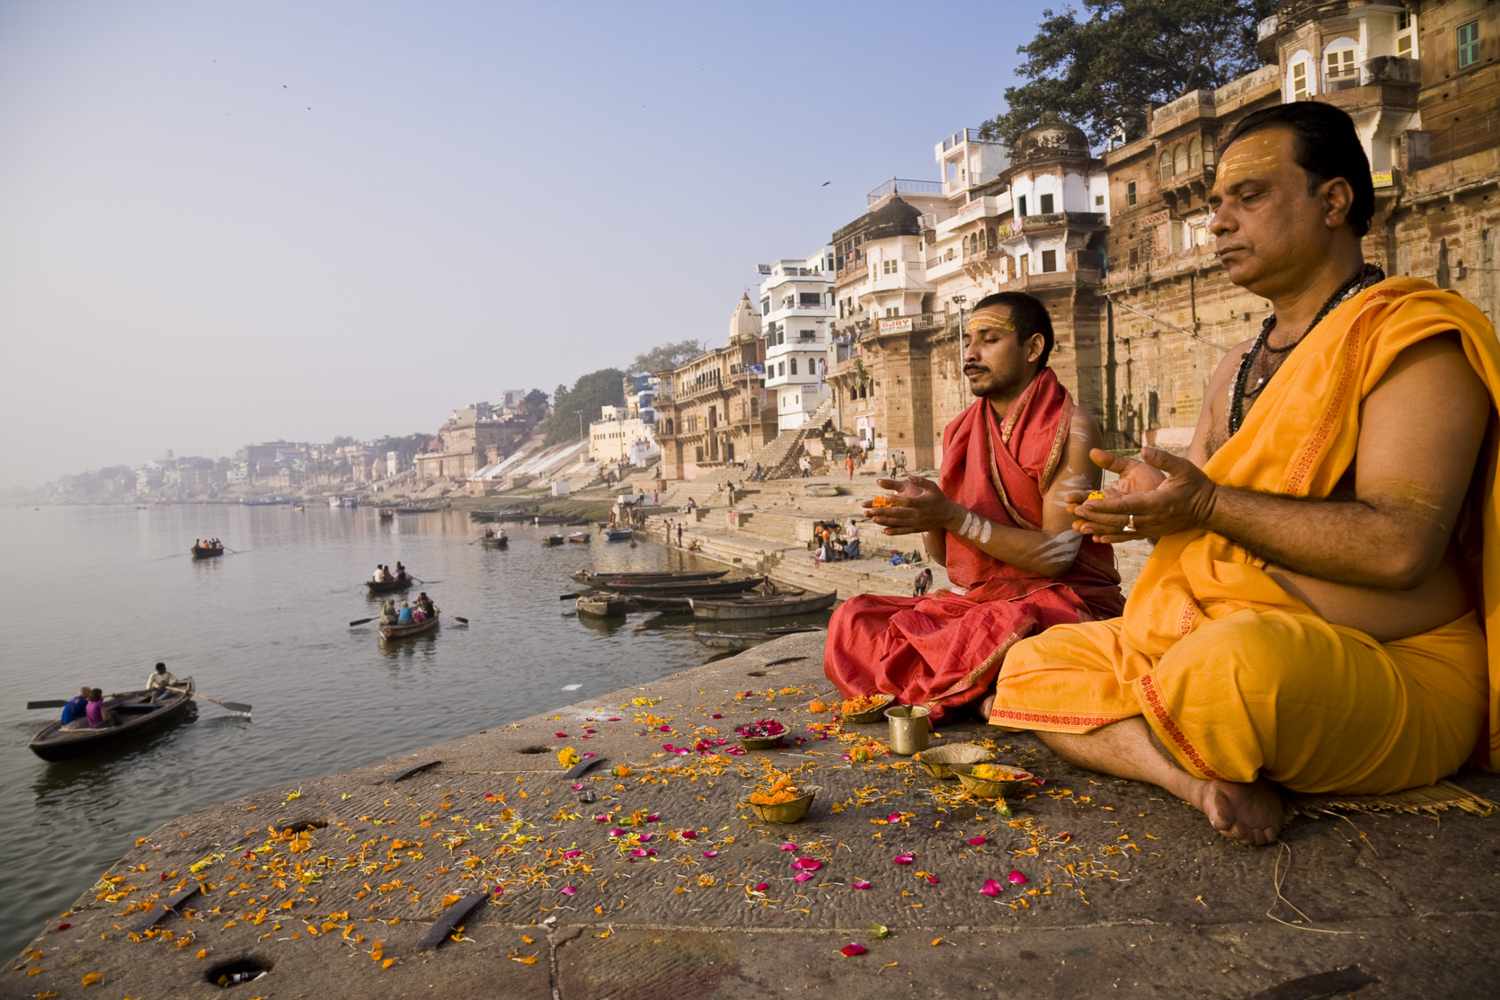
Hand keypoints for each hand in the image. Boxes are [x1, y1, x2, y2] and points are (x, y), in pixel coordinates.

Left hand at [863, 476, 958, 535]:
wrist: (948, 516)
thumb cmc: (938, 498)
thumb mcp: (932, 487)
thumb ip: (920, 481)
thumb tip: (908, 476)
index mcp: (920, 503)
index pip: (904, 501)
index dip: (893, 500)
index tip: (881, 498)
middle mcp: (917, 514)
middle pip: (898, 513)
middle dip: (883, 512)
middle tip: (870, 510)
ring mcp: (916, 523)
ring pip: (898, 523)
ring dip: (885, 521)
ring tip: (873, 519)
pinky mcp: (917, 529)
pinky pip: (903, 531)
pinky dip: (893, 531)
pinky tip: (884, 531)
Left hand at [1071, 447, 1215, 542]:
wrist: (1209, 508)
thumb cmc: (1195, 485)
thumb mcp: (1182, 467)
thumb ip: (1163, 458)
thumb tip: (1144, 449)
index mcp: (1156, 502)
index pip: (1125, 506)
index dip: (1104, 507)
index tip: (1086, 503)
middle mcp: (1151, 518)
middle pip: (1118, 520)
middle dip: (1095, 516)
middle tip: (1075, 511)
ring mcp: (1151, 528)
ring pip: (1121, 531)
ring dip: (1099, 529)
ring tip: (1078, 526)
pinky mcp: (1152, 532)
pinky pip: (1128, 538)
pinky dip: (1112, 538)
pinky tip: (1097, 538)